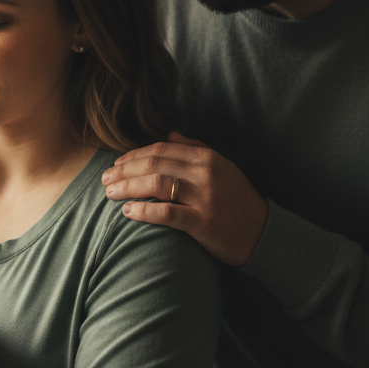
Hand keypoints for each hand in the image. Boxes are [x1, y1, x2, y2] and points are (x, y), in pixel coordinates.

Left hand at [100, 132, 267, 266]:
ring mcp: (205, 197)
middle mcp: (205, 173)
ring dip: (127, 187)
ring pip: (156, 184)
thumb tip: (169, 133)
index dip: (134, 155)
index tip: (116, 163)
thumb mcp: (222, 167)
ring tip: (110, 193)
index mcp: (207, 158)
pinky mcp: (203, 222)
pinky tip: (128, 211)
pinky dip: (143, 210)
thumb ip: (195, 148)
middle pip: (154, 164)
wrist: (264, 233)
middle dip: (124, 170)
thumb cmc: (238, 200)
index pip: (161, 149)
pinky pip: (166, 213)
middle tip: (104, 179)